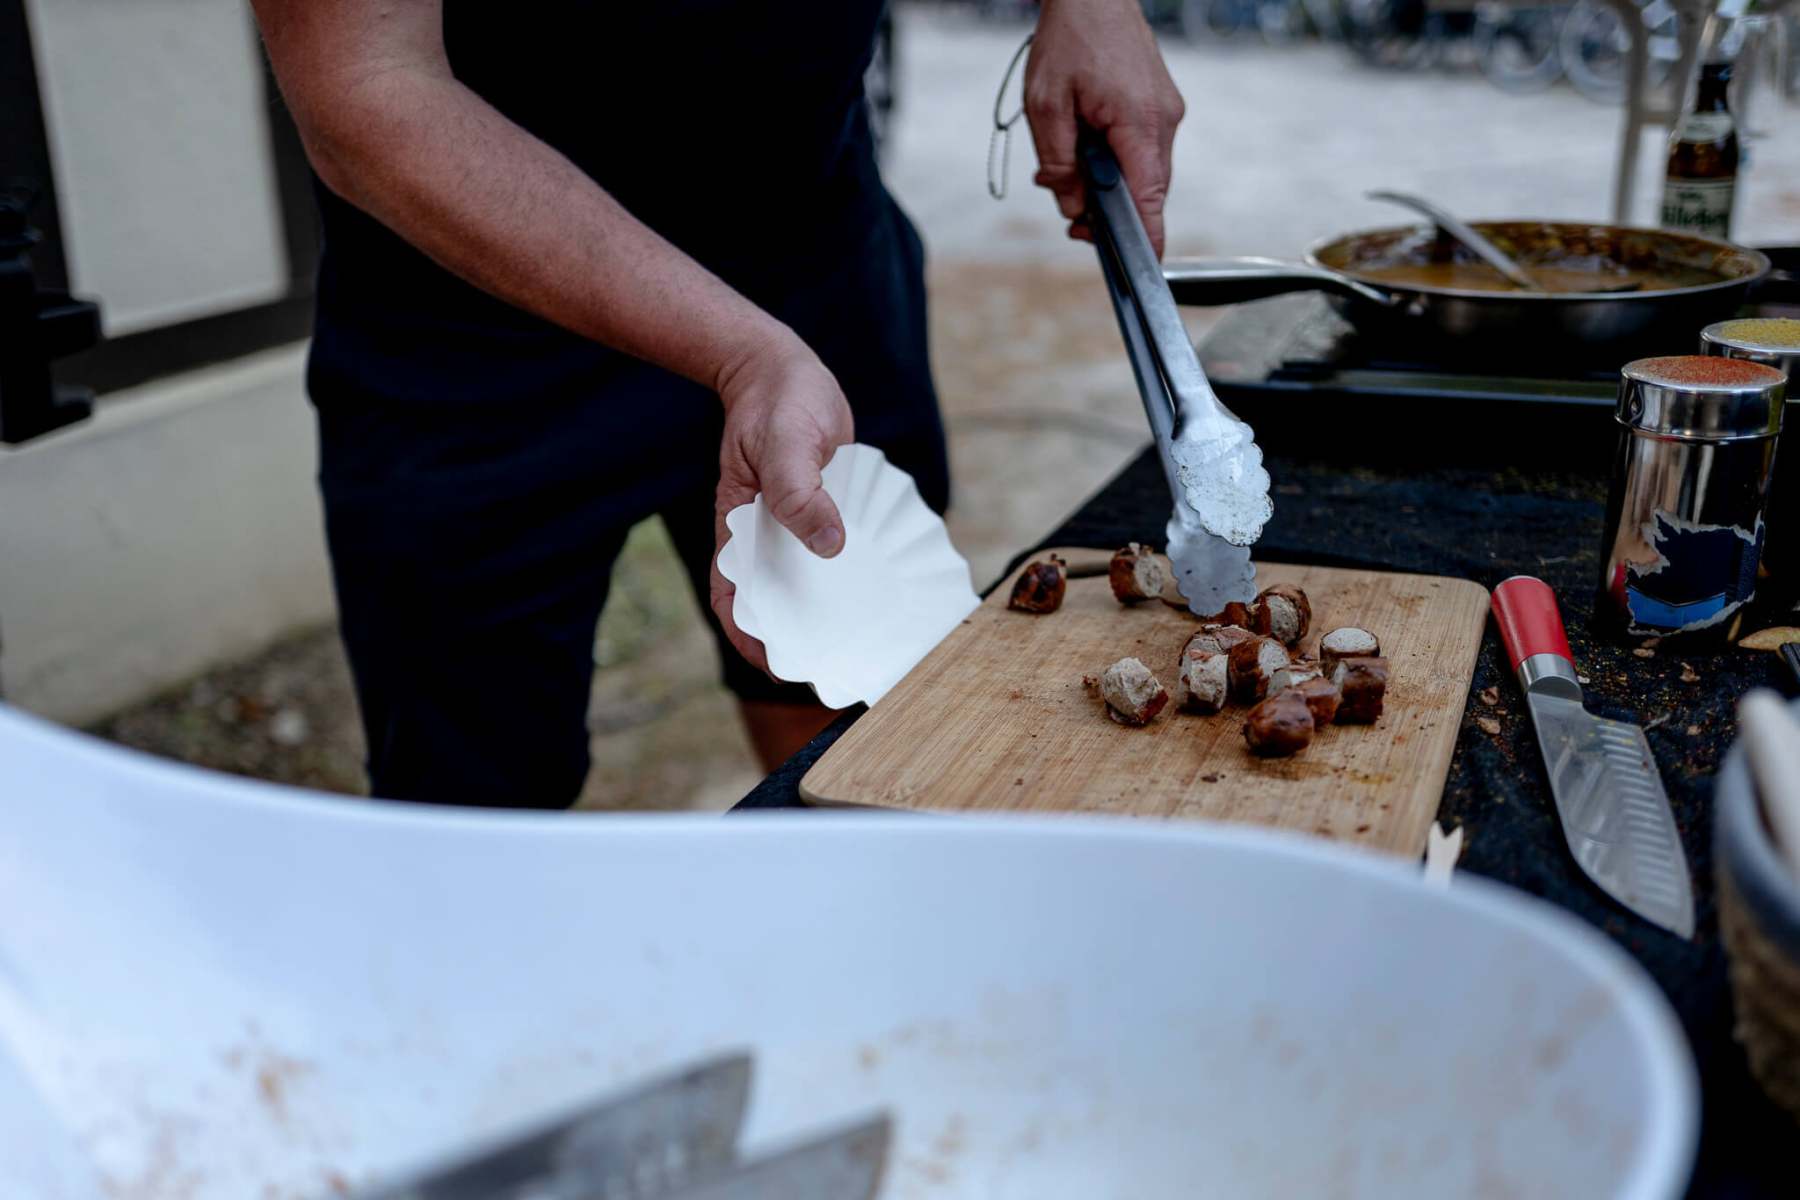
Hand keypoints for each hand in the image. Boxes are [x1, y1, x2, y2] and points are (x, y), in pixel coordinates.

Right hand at [710, 332, 855, 672]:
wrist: (785, 370)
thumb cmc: (777, 405)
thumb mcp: (785, 444)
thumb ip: (800, 493)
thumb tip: (830, 545)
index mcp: (737, 529)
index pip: (732, 596)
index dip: (747, 636)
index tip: (775, 664)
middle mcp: (764, 536)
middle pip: (773, 599)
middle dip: (795, 635)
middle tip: (833, 665)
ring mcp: (793, 526)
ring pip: (807, 579)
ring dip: (827, 608)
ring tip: (860, 639)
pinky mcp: (822, 512)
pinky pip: (835, 549)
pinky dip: (850, 570)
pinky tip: (878, 587)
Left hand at [1024, 0, 1185, 255]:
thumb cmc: (1069, 39)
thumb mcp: (1046, 106)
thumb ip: (1059, 164)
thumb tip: (1072, 207)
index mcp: (1140, 124)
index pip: (1151, 199)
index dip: (1147, 239)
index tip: (1141, 270)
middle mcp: (1164, 122)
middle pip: (1146, 193)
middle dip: (1108, 210)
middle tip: (1069, 213)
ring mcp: (1167, 114)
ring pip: (1143, 174)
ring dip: (1108, 183)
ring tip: (1066, 169)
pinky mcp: (1161, 108)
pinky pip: (1142, 152)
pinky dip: (1116, 162)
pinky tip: (1085, 148)